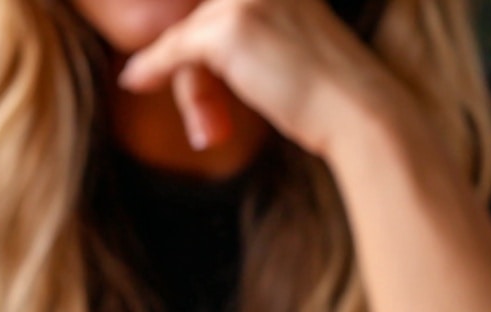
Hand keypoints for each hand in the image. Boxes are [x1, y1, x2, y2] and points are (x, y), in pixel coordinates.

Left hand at [118, 0, 394, 161]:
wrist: (355, 109)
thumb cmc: (329, 92)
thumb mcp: (290, 44)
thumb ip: (255, 31)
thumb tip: (196, 43)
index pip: (218, 7)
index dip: (190, 28)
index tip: (173, 53)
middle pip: (201, 18)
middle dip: (193, 64)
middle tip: (195, 111)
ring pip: (189, 37)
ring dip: (187, 83)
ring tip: (195, 121)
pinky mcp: (228, 30)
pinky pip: (174, 50)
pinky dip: (152, 68)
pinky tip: (134, 81)